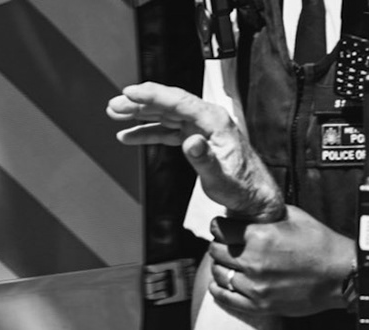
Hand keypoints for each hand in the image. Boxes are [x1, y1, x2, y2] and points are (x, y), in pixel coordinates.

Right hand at [108, 81, 284, 221]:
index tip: (130, 92)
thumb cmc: (242, 189)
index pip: (178, 101)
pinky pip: (168, 131)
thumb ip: (205, 160)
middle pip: (168, 104)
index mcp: (215, 121)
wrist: (253, 198)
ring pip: (165, 115)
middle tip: (114, 105)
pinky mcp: (197, 139)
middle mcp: (208, 120)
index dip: (152, 95)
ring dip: (140, 115)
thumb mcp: (221, 179)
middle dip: (139, 104)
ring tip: (116, 115)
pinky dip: (149, 132)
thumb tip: (190, 142)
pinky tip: (131, 135)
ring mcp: (202, 128)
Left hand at [206, 207, 357, 317]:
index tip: (222, 227)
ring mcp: (255, 287)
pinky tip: (222, 283)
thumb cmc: (321, 245)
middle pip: (216, 251)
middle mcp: (253, 262)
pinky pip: (226, 299)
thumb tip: (245, 211)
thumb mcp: (293, 217)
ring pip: (218, 274)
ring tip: (229, 262)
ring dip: (221, 266)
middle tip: (227, 244)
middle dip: (220, 245)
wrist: (340, 275)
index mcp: (259, 237)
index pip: (219, 229)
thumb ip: (265, 214)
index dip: (219, 226)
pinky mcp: (260, 305)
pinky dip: (220, 289)